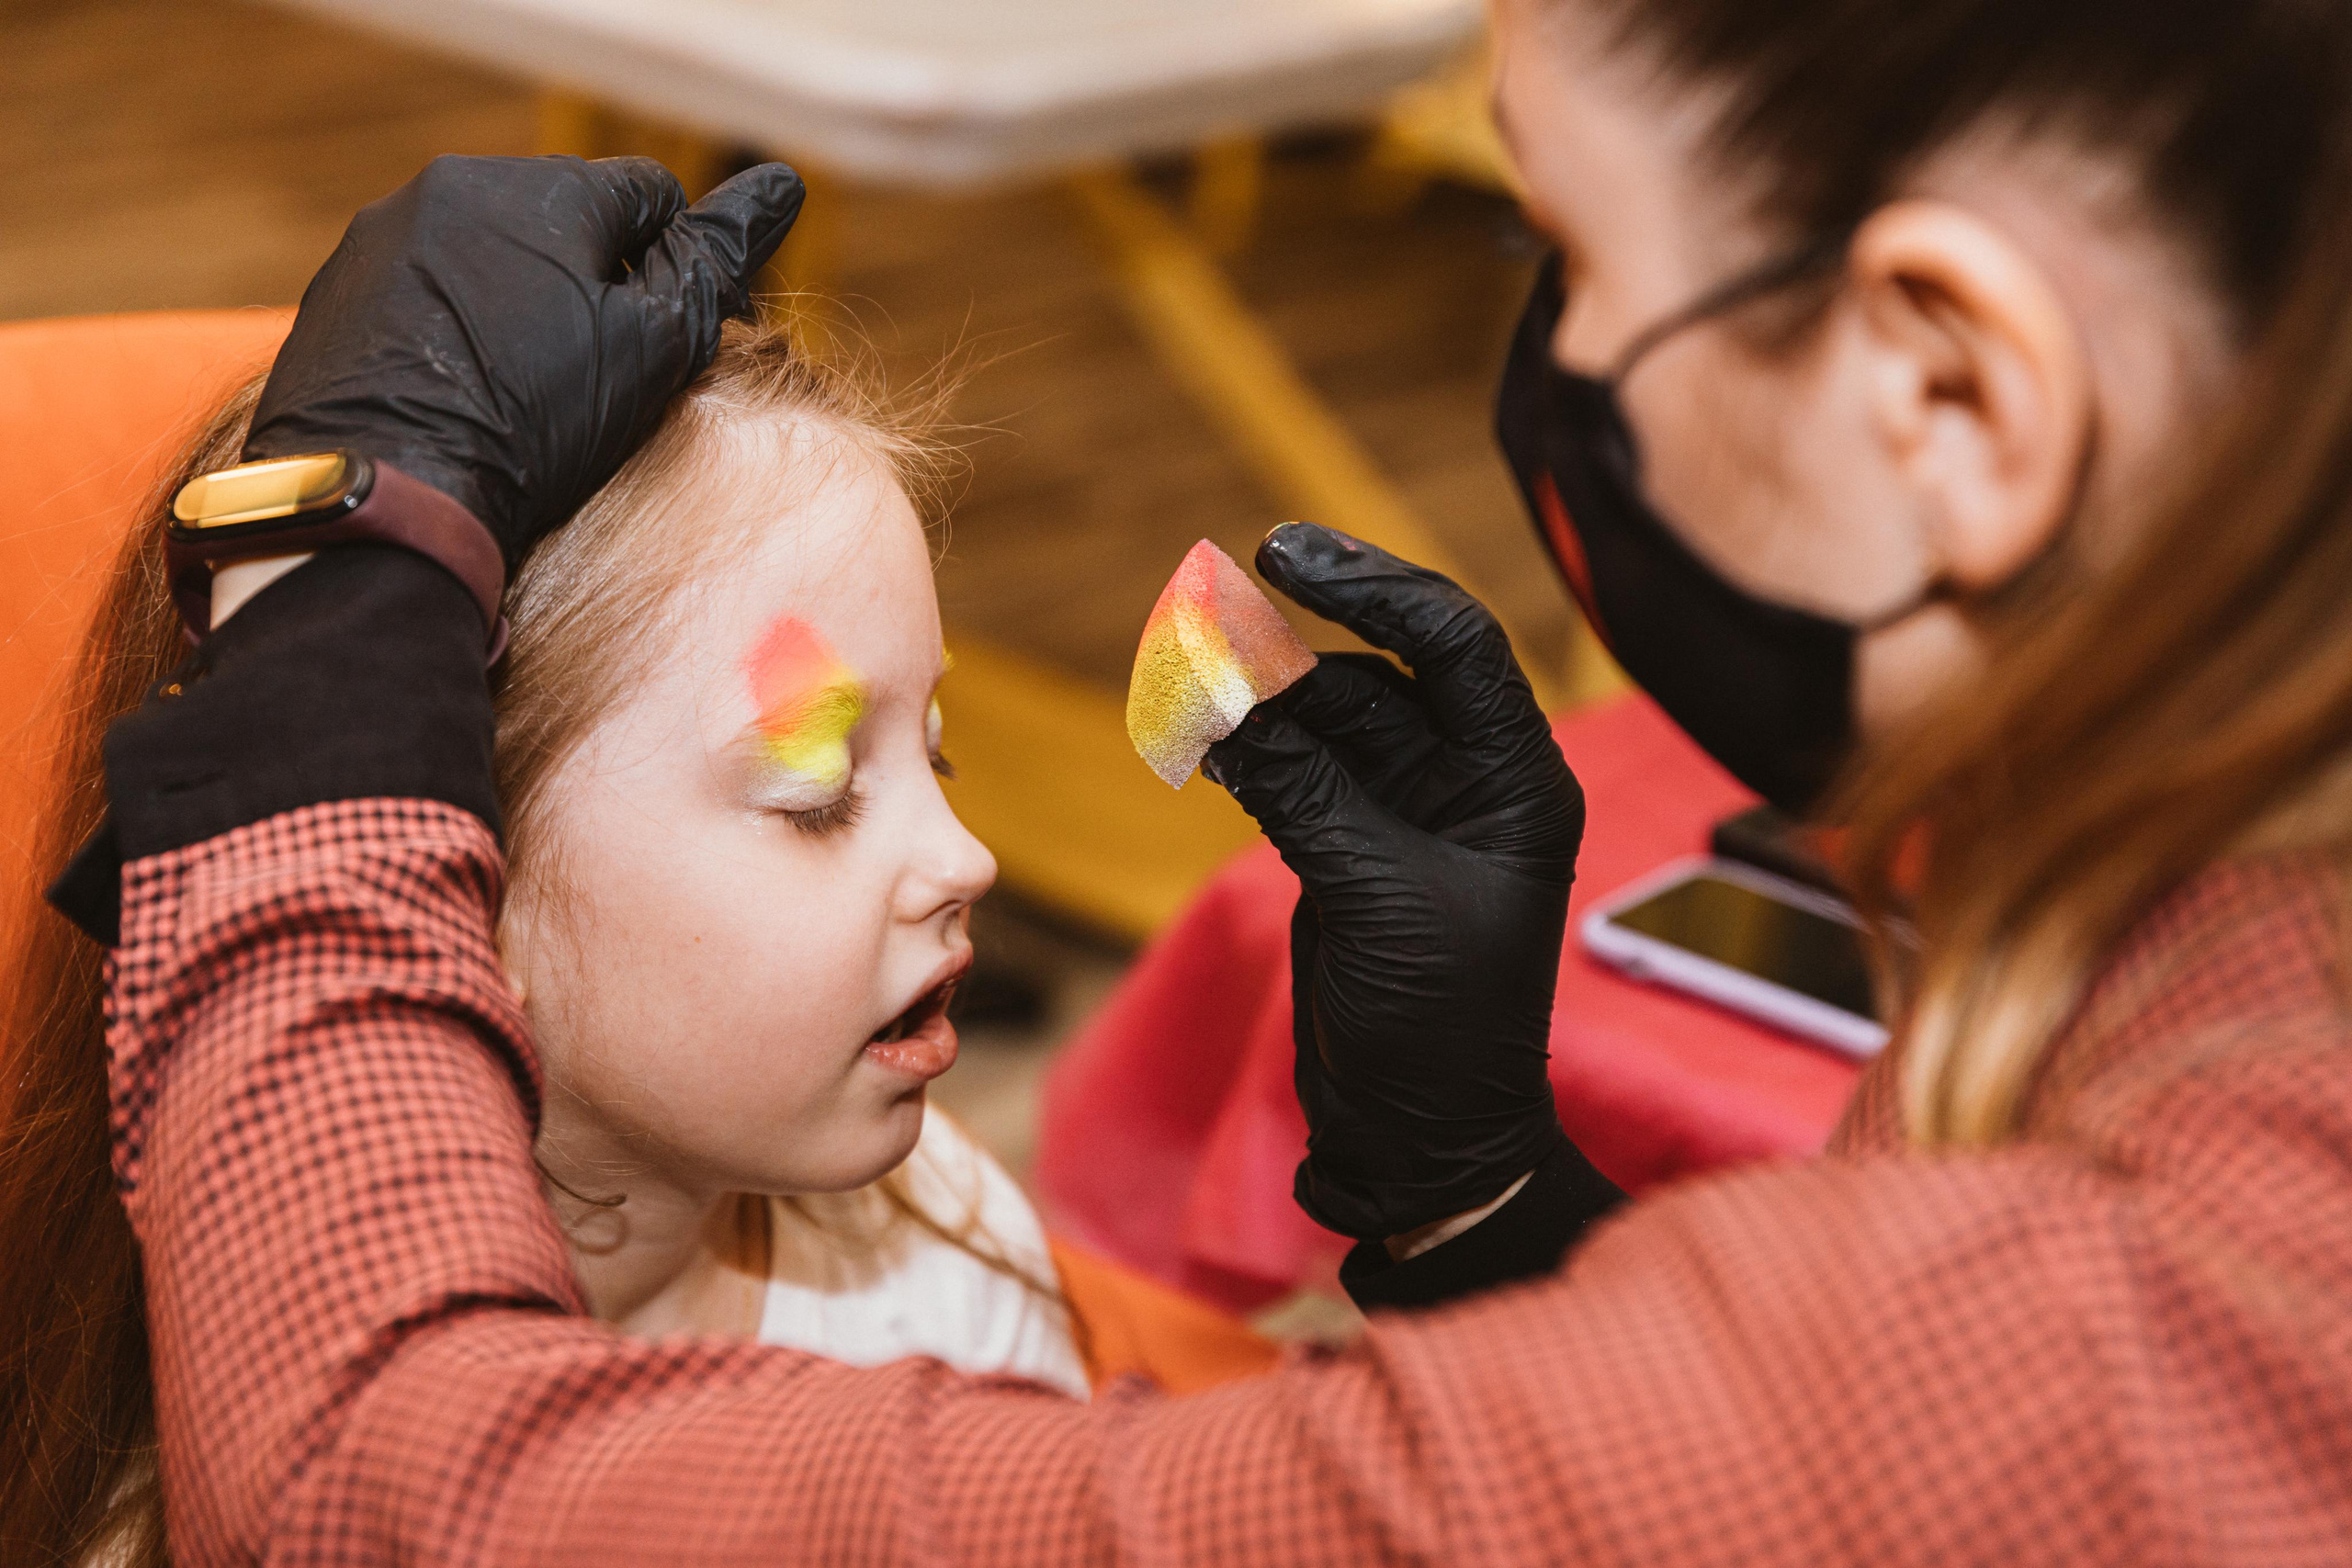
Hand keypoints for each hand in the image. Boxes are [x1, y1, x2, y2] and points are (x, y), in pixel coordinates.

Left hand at [244, 153, 803, 562]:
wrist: (385, 494)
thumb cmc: (534, 421)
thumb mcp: (655, 345)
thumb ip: (715, 259)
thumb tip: (781, 186)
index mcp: (546, 189)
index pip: (651, 195)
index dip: (680, 265)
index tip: (673, 338)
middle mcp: (454, 187)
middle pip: (564, 222)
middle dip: (594, 281)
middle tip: (600, 375)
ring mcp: (383, 236)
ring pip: (490, 256)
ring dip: (521, 304)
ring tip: (526, 393)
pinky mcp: (335, 291)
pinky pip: (424, 294)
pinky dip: (455, 332)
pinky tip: (464, 397)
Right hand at [1203, 523, 1585, 1240]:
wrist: (1423, 1144)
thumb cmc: (1438, 1029)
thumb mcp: (1372, 894)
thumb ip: (1300, 786)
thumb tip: (1218, 693)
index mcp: (1516, 783)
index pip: (1452, 644)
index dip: (1370, 587)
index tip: (1281, 555)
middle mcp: (1471, 785)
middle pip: (1376, 673)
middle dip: (1289, 645)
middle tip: (1201, 611)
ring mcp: (1409, 819)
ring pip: (1324, 721)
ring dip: (1255, 701)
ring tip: (1182, 685)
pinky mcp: (1354, 854)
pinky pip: (1295, 773)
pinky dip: (1246, 752)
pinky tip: (1196, 736)